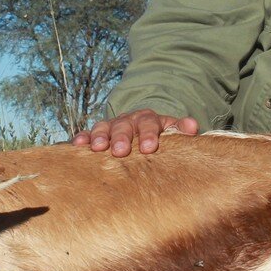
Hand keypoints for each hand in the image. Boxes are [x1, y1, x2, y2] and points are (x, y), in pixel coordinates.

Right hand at [72, 109, 198, 155]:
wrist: (143, 130)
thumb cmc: (160, 137)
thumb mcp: (172, 131)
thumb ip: (182, 129)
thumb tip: (193, 127)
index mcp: (149, 119)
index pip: (150, 123)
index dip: (149, 134)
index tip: (149, 148)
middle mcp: (129, 120)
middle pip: (124, 125)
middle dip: (122, 137)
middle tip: (120, 151)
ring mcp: (112, 126)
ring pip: (104, 127)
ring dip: (100, 137)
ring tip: (98, 149)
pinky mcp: (98, 134)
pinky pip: (88, 134)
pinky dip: (83, 138)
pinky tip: (78, 145)